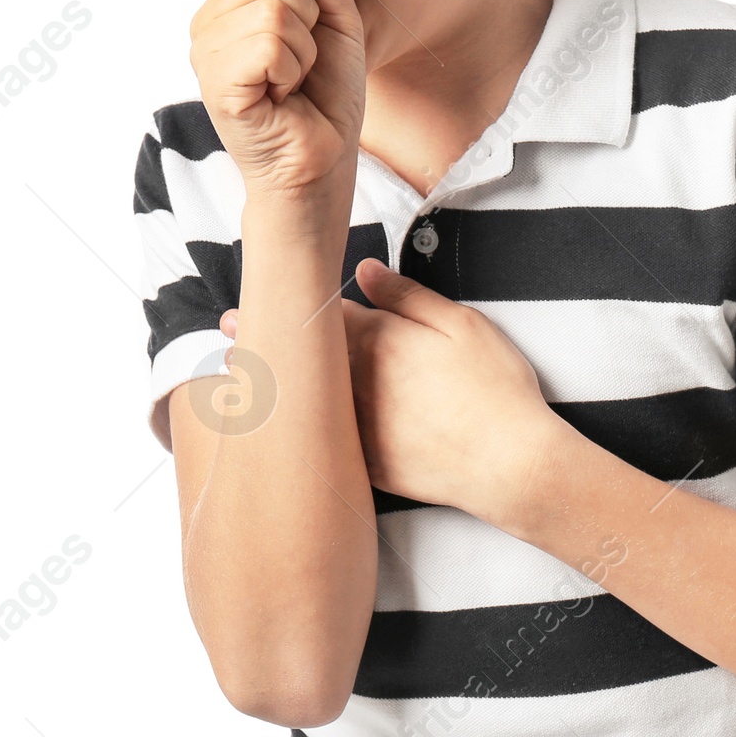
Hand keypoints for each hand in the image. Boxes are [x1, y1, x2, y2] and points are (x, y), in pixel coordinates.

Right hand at [189, 0, 364, 202]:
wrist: (324, 158)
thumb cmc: (326, 92)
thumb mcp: (338, 18)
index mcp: (229, 2)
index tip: (307, 30)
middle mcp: (207, 23)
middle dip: (305, 16)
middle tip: (301, 60)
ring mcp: (205, 54)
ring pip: (271, 10)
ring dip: (302, 50)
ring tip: (292, 81)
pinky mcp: (216, 84)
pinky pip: (268, 45)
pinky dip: (292, 71)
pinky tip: (282, 96)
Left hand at [218, 258, 569, 522]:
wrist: (509, 465)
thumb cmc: (495, 388)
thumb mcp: (462, 324)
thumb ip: (408, 296)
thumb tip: (363, 271)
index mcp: (379, 340)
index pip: (321, 315)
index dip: (286, 305)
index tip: (248, 302)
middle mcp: (356, 383)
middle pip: (301, 356)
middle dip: (263, 342)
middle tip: (226, 332)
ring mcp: (357, 427)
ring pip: (301, 400)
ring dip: (270, 385)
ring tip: (237, 375)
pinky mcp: (366, 465)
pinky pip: (319, 444)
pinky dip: (293, 432)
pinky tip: (278, 429)